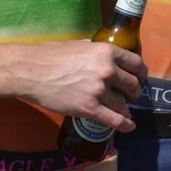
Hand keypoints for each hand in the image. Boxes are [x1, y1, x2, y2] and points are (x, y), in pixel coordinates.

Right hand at [12, 41, 147, 131]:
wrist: (31, 71)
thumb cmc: (50, 55)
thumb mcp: (79, 44)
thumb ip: (94, 49)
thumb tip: (101, 52)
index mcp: (107, 51)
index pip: (136, 63)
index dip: (140, 73)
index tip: (138, 78)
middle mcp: (107, 70)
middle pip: (133, 85)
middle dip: (133, 92)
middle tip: (130, 95)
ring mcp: (99, 90)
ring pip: (123, 104)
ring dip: (124, 107)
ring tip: (123, 109)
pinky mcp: (89, 108)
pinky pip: (114, 119)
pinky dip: (125, 124)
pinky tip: (129, 126)